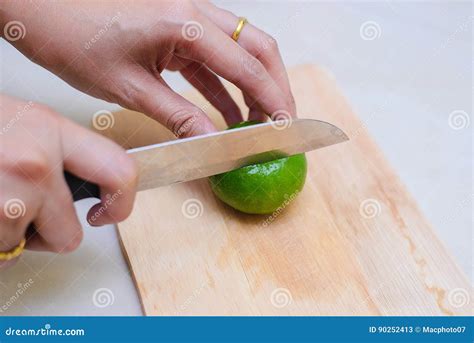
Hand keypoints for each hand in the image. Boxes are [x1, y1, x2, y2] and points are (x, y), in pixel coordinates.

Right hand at [0, 94, 136, 266]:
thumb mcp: (25, 122)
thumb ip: (62, 152)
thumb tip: (94, 187)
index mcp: (53, 131)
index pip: (121, 172)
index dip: (123, 202)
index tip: (109, 212)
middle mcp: (34, 165)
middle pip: (71, 237)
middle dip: (48, 233)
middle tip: (22, 210)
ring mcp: (5, 199)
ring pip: (23, 247)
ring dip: (6, 234)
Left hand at [1, 0, 295, 136]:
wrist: (38, 4)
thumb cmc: (71, 36)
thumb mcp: (128, 87)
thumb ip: (177, 116)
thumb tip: (212, 142)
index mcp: (184, 23)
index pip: (247, 64)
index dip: (273, 99)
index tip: (287, 127)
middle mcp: (193, 12)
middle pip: (255, 47)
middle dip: (275, 86)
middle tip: (282, 123)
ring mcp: (186, 17)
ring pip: (238, 50)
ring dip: (252, 86)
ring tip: (258, 124)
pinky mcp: (174, 28)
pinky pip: (211, 57)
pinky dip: (224, 85)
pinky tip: (228, 113)